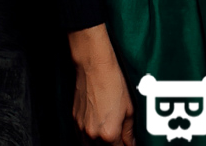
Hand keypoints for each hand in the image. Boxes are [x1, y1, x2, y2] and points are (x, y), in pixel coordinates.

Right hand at [69, 25, 135, 144]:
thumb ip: (129, 131)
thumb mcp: (129, 109)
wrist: (94, 67)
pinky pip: (81, 138)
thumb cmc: (114, 84)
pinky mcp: (74, 120)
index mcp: (109, 134)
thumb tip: (131, 143)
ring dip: (100, 145)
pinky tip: (96, 133)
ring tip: (108, 137)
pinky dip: (89, 140)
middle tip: (119, 139)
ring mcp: (81, 128)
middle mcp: (93, 135)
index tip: (128, 144)